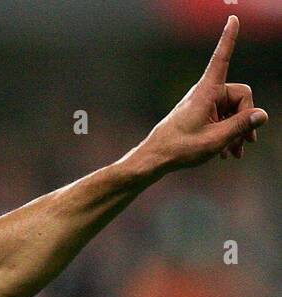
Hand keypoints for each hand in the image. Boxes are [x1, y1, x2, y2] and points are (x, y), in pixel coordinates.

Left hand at [133, 16, 266, 175]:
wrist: (154, 159)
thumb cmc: (179, 148)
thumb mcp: (215, 140)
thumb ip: (241, 126)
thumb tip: (261, 115)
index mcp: (207, 91)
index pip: (221, 59)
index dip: (229, 39)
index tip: (233, 18)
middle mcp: (206, 93)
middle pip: (240, 97)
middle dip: (244, 120)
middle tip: (244, 144)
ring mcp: (204, 104)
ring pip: (233, 111)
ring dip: (236, 132)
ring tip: (234, 153)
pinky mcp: (202, 114)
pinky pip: (223, 118)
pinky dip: (227, 134)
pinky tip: (227, 153)